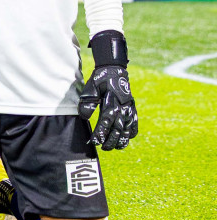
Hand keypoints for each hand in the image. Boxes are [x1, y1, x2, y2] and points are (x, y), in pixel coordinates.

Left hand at [78, 30, 137, 149]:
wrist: (114, 70)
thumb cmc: (99, 81)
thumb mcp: (90, 89)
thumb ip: (87, 103)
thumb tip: (84, 117)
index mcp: (110, 103)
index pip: (105, 123)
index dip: (100, 134)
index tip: (94, 142)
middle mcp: (122, 108)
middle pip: (117, 130)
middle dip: (111, 141)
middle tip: (104, 148)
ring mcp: (128, 109)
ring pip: (127, 129)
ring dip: (122, 140)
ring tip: (116, 148)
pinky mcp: (132, 108)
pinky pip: (134, 122)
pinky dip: (132, 131)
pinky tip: (128, 138)